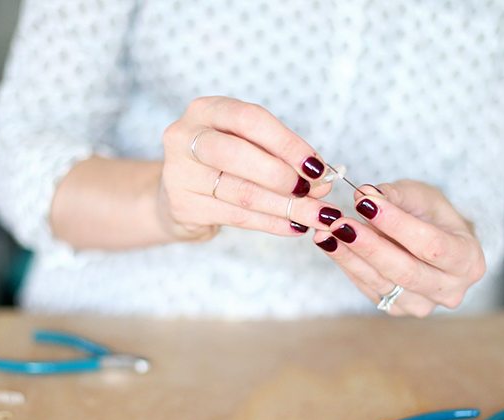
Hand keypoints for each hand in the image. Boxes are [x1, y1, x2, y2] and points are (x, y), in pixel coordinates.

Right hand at [158, 96, 341, 241]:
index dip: (287, 143)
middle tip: (313, 191)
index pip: (250, 119)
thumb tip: (324, 178)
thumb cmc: (223, 162)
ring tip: (316, 215)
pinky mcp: (183, 206)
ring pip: (241, 192)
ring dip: (286, 206)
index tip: (316, 165)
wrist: (180, 193)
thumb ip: (283, 156)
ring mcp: (179, 172)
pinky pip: (237, 216)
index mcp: (207, 110)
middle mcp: (185, 136)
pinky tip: (295, 226)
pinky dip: (272, 223)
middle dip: (282, 176)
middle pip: (238, 155)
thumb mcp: (249, 145)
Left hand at [313, 180, 485, 316]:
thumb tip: (366, 194)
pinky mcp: (397, 308)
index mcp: (468, 261)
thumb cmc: (433, 216)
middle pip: (406, 271)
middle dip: (369, 246)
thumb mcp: (423, 197)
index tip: (365, 203)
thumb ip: (398, 195)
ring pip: (383, 283)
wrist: (434, 242)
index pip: (432, 246)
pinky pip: (369, 288)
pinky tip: (329, 244)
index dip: (397, 225)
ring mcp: (423, 305)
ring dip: (350, 257)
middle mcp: (451, 290)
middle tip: (339, 223)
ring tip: (326, 232)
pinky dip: (348, 265)